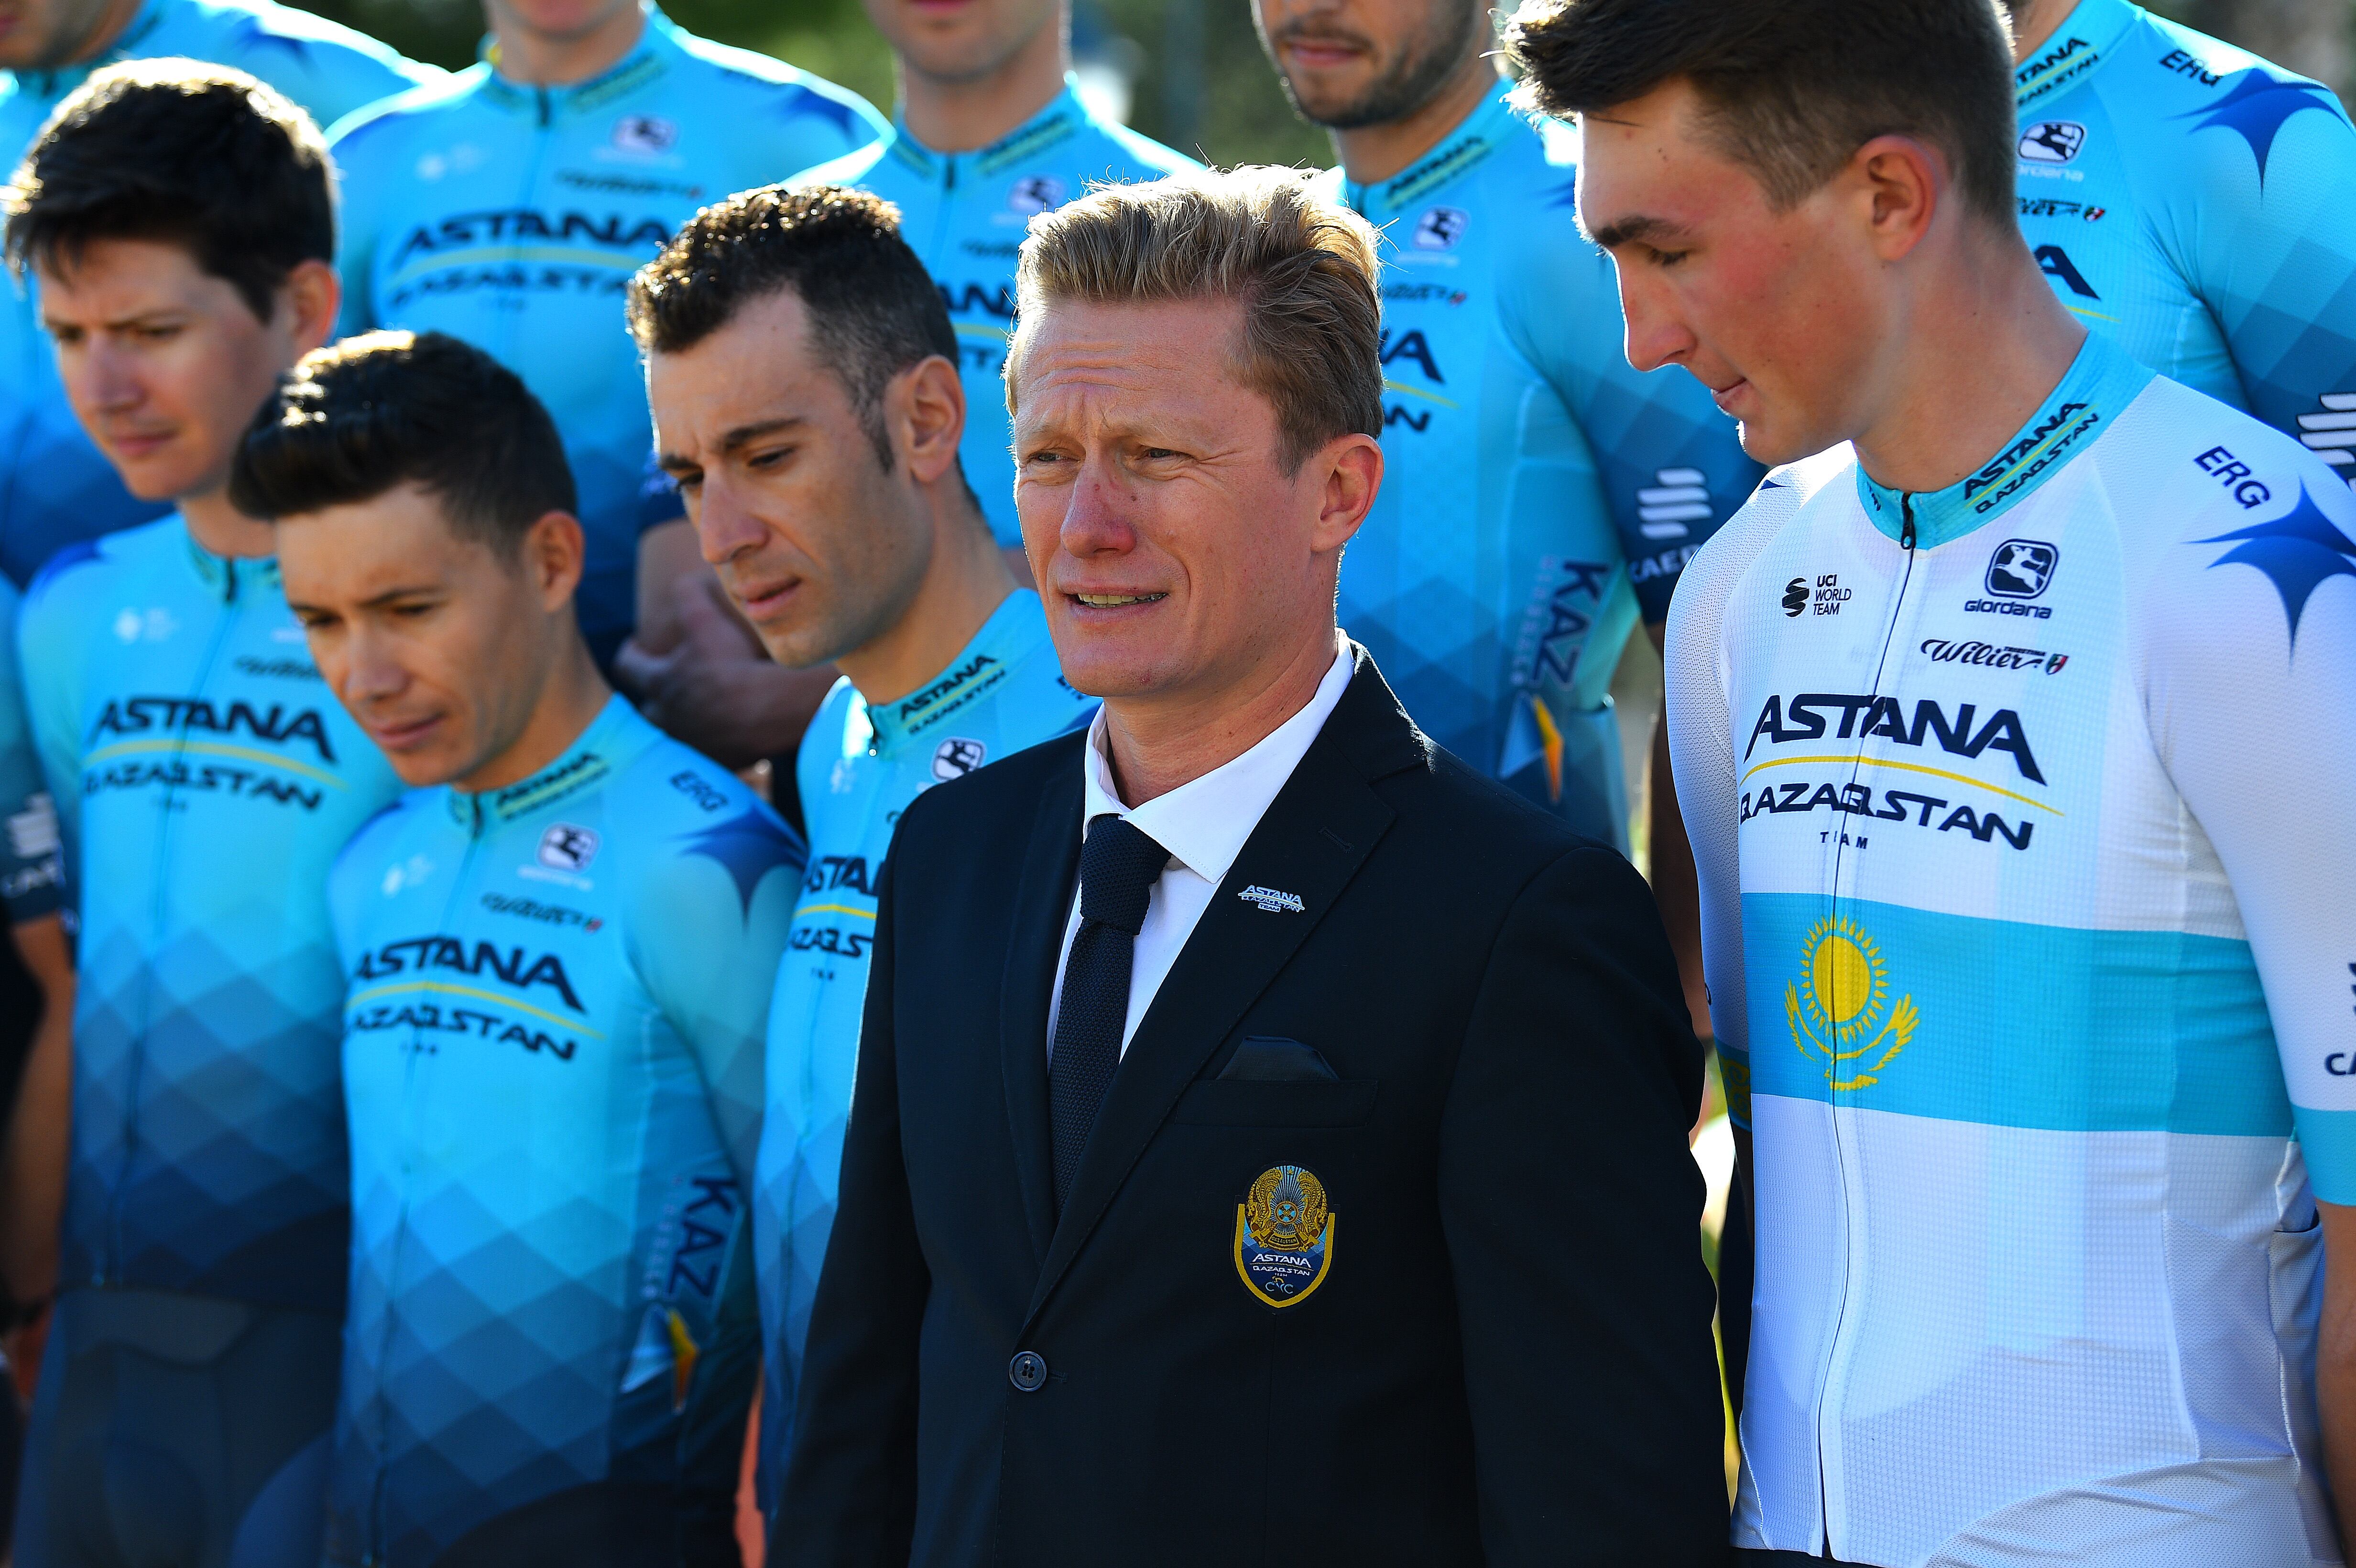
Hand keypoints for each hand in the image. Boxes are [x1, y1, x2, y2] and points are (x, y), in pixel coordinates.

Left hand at [615, 573, 834, 768]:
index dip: (630, 653)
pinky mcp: (719, 763)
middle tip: (669, 687)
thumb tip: (684, 579)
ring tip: (700, 716)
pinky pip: (711, 756)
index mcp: (660, 683)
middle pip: (648, 711)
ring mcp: (693, 746)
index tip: (636, 647)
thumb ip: (689, 594)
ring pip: (677, 737)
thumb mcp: (707, 620)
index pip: (626, 665)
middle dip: (656, 699)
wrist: (772, 711)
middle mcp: (669, 719)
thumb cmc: (735, 664)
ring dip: (684, 725)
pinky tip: (732, 737)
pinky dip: (716, 745)